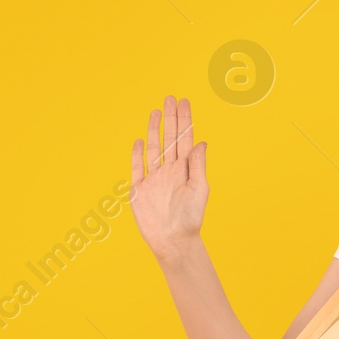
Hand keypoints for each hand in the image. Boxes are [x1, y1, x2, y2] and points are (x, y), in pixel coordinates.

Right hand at [130, 96, 207, 265]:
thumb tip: (201, 141)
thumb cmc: (191, 219)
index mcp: (185, 169)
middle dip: (170, 118)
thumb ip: (198, 165)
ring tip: (156, 111)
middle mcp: (170, 171)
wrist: (173, 241)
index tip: (184, 102)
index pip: (185, 138)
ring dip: (154, 130)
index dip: (185, 120)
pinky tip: (138, 140)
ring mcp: (154, 179)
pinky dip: (137, 154)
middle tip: (170, 98)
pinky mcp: (139, 190)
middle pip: (169, 138)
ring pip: (153, 148)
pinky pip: (137, 168)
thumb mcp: (200, 189)